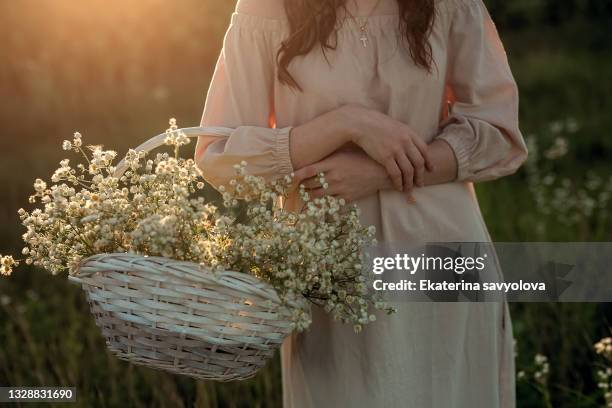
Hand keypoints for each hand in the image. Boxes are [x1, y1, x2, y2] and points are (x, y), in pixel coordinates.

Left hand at [293, 149, 414, 202]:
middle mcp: (333, 177)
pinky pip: (329, 204)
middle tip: (295, 187)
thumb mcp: (343, 153)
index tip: (287, 180)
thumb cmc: (361, 158)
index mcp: (331, 163)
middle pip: (308, 185)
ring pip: (316, 196)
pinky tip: (317, 205)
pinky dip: (321, 205)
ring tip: (305, 194)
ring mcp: (339, 189)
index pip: (306, 171)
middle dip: (300, 187)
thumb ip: (328, 157)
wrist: (380, 172)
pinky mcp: (346, 199)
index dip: (294, 177)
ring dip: (308, 196)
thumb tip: (312, 157)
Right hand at [339, 104, 433, 192]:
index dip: (429, 162)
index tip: (431, 170)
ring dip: (410, 182)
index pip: (424, 150)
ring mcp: (396, 150)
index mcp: (409, 132)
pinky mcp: (385, 157)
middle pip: (418, 162)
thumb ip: (403, 134)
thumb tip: (409, 142)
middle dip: (421, 175)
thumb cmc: (374, 123)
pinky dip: (399, 182)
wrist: (360, 123)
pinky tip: (398, 187)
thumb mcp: (394, 125)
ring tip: (409, 189)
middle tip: (421, 184)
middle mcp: (405, 141)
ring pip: (409, 171)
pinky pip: (396, 174)